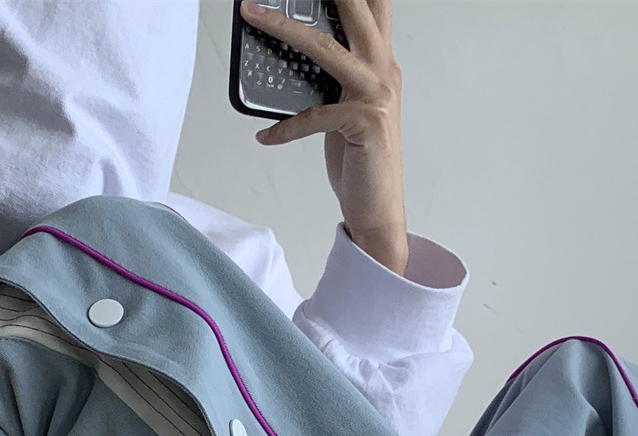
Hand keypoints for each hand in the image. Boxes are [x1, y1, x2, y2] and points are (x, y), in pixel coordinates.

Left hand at [239, 0, 407, 274]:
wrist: (379, 212)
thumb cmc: (361, 163)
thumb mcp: (347, 110)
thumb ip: (334, 79)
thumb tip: (297, 55)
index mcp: (382, 65)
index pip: (372, 9)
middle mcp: (384, 73)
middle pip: (355, 11)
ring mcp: (376, 97)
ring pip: (326, 49)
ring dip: (283, 27)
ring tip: (253, 13)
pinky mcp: (363, 124)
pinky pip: (312, 116)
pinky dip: (285, 127)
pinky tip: (266, 136)